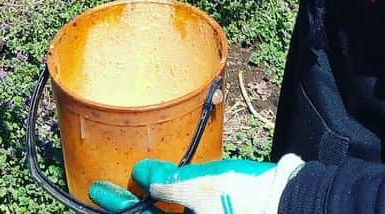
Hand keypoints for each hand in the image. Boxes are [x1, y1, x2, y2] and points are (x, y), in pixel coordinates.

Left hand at [89, 154, 303, 213]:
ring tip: (129, 191)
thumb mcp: (202, 186)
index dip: (116, 205)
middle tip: (105, 194)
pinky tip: (162, 192)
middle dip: (128, 209)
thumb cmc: (244, 197)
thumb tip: (141, 175)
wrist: (288, 204)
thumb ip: (169, 183)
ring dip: (149, 205)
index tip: (96, 190)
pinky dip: (168, 204)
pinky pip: (183, 212)